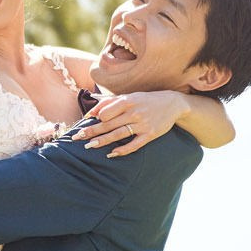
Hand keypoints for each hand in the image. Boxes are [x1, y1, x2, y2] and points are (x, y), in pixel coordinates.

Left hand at [73, 89, 187, 155]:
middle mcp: (134, 112)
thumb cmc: (146, 100)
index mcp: (128, 101)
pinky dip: (122, 150)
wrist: (173, 104)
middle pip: (109, 124)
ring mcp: (142, 124)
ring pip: (118, 134)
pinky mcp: (150, 134)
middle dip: (92, 131)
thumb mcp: (130, 97)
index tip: (86, 123)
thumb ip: (110, 103)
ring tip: (89, 146)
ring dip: (103, 141)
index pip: (106, 111)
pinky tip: (111, 153)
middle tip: (78, 138)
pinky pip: (134, 144)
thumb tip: (91, 112)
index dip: (95, 118)